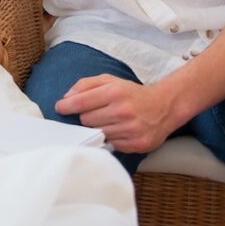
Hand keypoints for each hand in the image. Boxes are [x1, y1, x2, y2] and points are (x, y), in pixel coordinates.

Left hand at [53, 74, 176, 153]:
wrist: (164, 107)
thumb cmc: (132, 93)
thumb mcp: (110, 81)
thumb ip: (86, 84)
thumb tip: (66, 97)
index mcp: (115, 92)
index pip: (81, 102)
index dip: (67, 106)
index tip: (60, 108)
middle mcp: (123, 111)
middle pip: (86, 120)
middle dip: (86, 116)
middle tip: (95, 112)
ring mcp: (130, 129)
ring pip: (97, 133)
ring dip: (98, 128)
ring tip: (109, 121)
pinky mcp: (136, 144)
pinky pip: (110, 144)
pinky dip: (110, 138)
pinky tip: (118, 130)